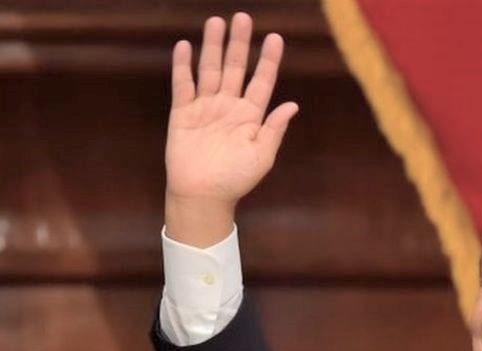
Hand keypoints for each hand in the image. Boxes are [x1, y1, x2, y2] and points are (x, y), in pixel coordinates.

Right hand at [165, 12, 298, 246]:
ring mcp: (206, 108)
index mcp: (251, 116)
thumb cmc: (236, 179)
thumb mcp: (262, 155)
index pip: (261, 81)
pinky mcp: (183, 114)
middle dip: (239, 44)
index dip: (268, 60)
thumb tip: (292, 104)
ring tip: (216, 22)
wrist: (204, 195)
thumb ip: (274, 129)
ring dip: (212, 47)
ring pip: (210, 70)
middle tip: (242, 18)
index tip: (275, 38)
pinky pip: (183, 86)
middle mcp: (229, 107)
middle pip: (234, 68)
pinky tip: (185, 47)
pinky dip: (183, 67)